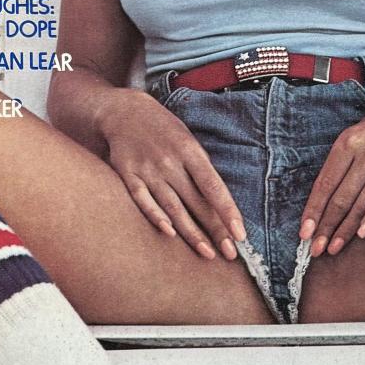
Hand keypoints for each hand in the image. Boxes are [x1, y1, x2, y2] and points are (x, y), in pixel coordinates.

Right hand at [99, 90, 247, 260]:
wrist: (124, 111)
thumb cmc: (164, 130)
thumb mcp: (188, 141)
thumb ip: (200, 170)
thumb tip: (219, 204)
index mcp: (190, 151)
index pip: (214, 187)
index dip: (228, 212)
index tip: (240, 234)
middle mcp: (169, 162)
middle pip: (196, 202)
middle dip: (215, 230)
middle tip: (230, 253)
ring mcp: (147, 169)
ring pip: (172, 207)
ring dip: (191, 233)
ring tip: (207, 253)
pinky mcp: (127, 175)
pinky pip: (142, 200)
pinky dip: (156, 217)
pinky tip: (170, 234)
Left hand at [300, 89, 364, 256]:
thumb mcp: (354, 137)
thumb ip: (339, 165)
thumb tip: (320, 201)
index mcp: (346, 145)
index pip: (324, 185)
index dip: (313, 211)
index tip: (304, 233)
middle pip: (341, 198)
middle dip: (326, 226)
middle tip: (316, 249)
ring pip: (362, 202)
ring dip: (347, 228)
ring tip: (334, 247)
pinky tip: (363, 233)